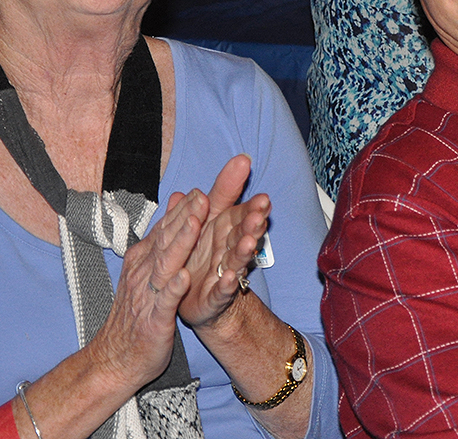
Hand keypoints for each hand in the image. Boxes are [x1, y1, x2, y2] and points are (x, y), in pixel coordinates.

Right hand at [85, 189, 202, 388]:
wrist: (115, 359)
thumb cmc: (136, 315)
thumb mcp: (146, 275)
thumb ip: (159, 244)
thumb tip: (171, 214)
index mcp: (144, 259)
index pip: (165, 229)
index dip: (183, 209)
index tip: (201, 190)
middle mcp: (144, 272)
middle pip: (166, 239)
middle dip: (186, 216)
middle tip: (203, 195)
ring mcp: (147, 295)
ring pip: (166, 264)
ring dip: (181, 242)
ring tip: (196, 222)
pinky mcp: (153, 320)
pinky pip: (164, 301)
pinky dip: (173, 288)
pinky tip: (184, 277)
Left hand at [173, 155, 271, 329]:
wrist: (193, 297)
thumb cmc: (204, 253)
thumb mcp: (211, 215)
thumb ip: (224, 190)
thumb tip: (241, 159)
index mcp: (226, 230)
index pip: (241, 216)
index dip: (253, 209)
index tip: (264, 200)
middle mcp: (228, 251)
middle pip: (242, 236)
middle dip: (251, 227)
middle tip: (259, 217)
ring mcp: (223, 274)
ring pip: (235, 261)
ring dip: (243, 252)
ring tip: (249, 243)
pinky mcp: (214, 297)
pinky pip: (220, 291)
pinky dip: (226, 285)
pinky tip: (229, 278)